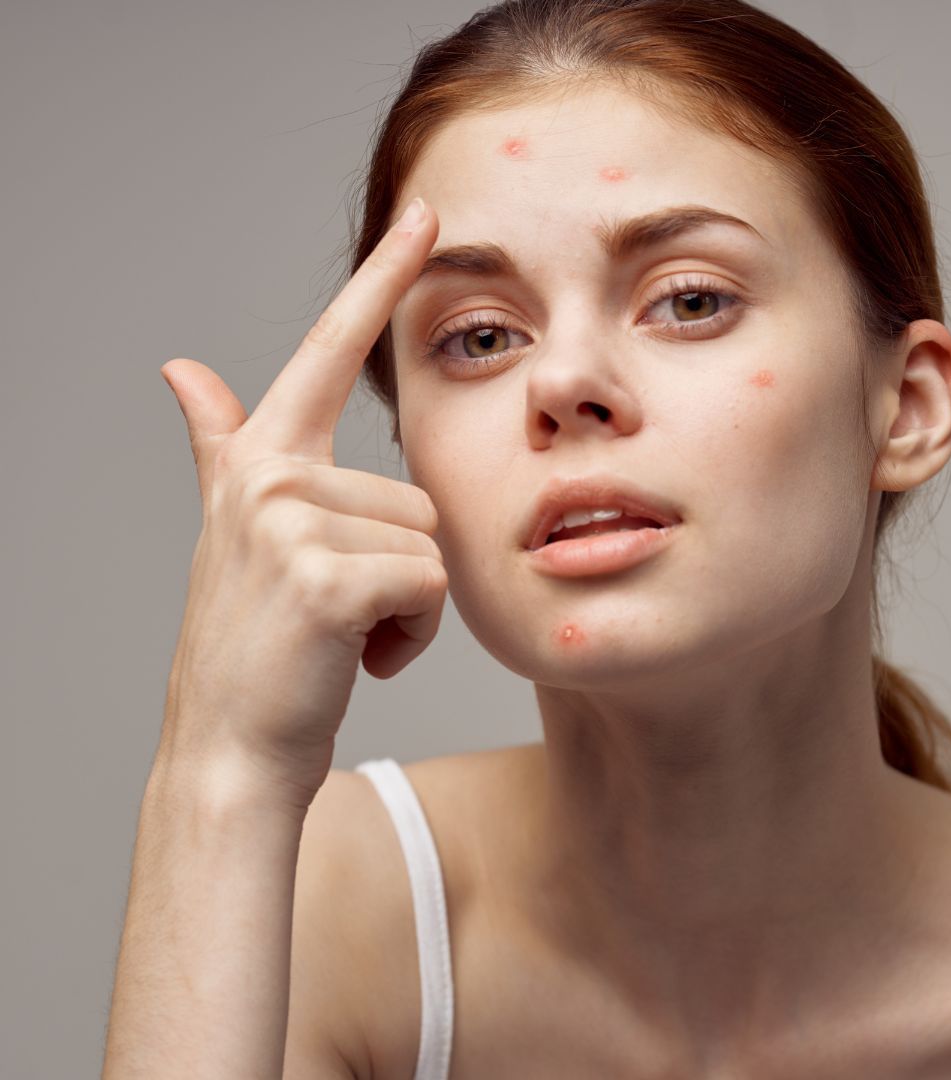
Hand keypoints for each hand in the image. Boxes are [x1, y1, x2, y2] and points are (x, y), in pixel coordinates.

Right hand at [157, 198, 445, 812]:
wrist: (229, 747)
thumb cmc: (254, 643)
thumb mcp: (235, 533)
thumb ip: (219, 444)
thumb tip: (179, 367)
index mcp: (263, 460)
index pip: (331, 349)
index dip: (381, 279)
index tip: (429, 214)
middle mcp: (269, 474)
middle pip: (417, 494)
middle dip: (400, 569)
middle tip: (337, 612)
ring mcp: (291, 522)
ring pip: (429, 543)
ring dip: (407, 606)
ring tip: (342, 634)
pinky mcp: (324, 575)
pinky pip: (428, 585)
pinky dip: (411, 637)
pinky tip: (355, 657)